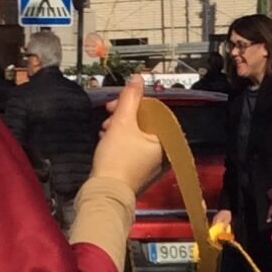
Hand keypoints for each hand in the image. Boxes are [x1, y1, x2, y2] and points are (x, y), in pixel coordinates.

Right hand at [91, 74, 164, 197]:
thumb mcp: (122, 122)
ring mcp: (153, 164)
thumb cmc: (116, 160)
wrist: (105, 193)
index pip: (154, 110)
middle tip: (108, 115)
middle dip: (124, 115)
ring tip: (105, 130)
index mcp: (167, 141)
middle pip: (145, 122)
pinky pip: (133, 148)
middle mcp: (165, 153)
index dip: (133, 102)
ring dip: (119, 127)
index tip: (115, 103)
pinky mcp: (140, 171)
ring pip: (137, 135)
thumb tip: (137, 78)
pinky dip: (120, 141)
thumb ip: (130, 98)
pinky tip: (107, 140)